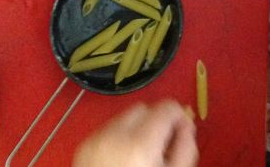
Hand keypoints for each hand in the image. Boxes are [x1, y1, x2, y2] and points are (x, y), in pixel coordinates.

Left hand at [73, 101, 197, 166]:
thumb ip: (185, 148)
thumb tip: (186, 126)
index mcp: (139, 145)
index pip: (167, 108)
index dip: (179, 118)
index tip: (181, 133)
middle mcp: (114, 136)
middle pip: (144, 109)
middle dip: (156, 122)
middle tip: (162, 147)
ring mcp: (95, 141)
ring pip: (125, 118)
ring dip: (137, 129)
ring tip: (141, 158)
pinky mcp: (83, 148)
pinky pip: (108, 130)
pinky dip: (120, 139)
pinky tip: (123, 162)